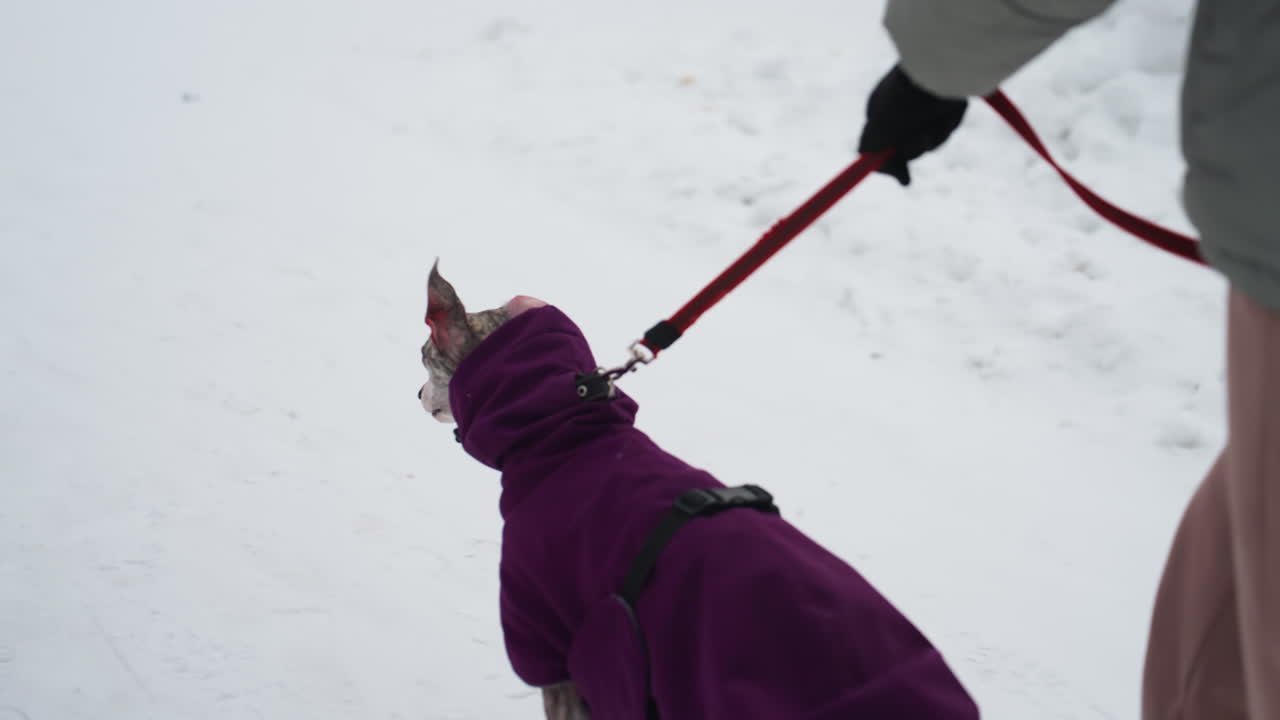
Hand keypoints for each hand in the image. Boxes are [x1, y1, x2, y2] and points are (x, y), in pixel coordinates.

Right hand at [858, 64, 967, 185]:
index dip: (894, 161)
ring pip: (931, 140)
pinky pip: (947, 128)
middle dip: (914, 150)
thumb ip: (870, 156)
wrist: (929, 77)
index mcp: (882, 111)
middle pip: (909, 146)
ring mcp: (926, 107)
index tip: (904, 176)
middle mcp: (903, 109)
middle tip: (917, 141)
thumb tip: (891, 174)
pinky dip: (945, 128)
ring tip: (928, 127)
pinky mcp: (948, 104)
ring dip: (930, 141)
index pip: (884, 144)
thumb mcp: (874, 137)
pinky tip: (943, 116)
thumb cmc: (897, 106)